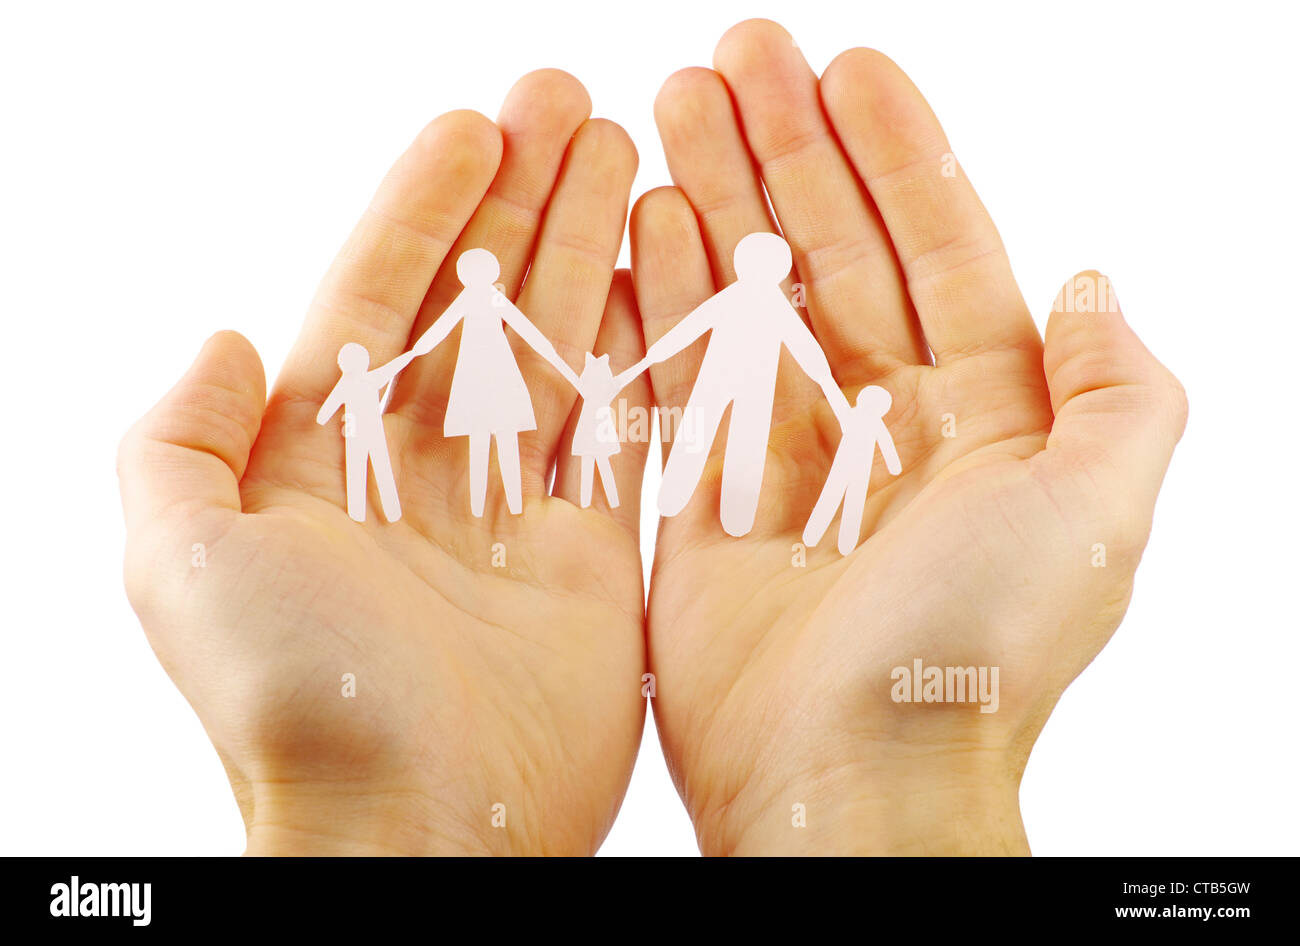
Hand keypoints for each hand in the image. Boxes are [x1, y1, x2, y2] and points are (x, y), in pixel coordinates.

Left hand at [118, 71, 651, 854]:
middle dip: (519, 204)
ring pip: (551, 351)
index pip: (377, 300)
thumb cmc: (295, 699)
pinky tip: (658, 271)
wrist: (419, 828)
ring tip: (621, 154)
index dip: (422, 209)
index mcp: (318, 463)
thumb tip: (226, 336)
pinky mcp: (593, 556)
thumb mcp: (181, 559)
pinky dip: (638, 349)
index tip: (473, 126)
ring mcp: (512, 513)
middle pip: (474, 308)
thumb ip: (177, 440)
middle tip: (568, 108)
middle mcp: (416, 477)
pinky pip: (619, 429)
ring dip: (583, 251)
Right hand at [630, 20, 1185, 853]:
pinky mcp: (706, 509)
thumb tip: (1089, 280)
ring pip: (752, 302)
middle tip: (733, 56)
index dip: (896, 155)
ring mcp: (790, 465)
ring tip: (671, 109)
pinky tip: (644, 224)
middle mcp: (887, 430)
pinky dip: (662, 303)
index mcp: (985, 420)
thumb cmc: (979, 654)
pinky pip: (682, 383)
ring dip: (716, 203)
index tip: (845, 67)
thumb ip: (1119, 390)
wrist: (854, 783)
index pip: (938, 251)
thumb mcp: (1097, 510)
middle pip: (833, 258)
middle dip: (787, 153)